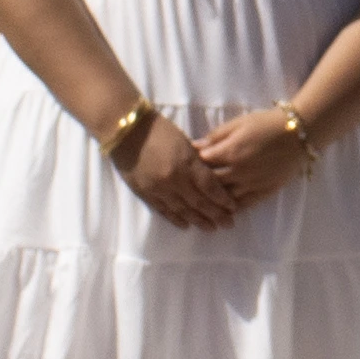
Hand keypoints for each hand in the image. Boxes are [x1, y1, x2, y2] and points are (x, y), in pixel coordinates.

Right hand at [108, 110, 245, 228]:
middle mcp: (175, 180)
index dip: (223, 199)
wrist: (126, 130)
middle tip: (228, 224)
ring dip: (199, 221)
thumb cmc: (158, 130)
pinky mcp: (145, 193)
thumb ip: (196, 160)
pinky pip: (164, 210)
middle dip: (216, 215)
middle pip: (200, 202)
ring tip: (211, 228)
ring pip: (183, 210)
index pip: (210, 187)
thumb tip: (211, 175)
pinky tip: (186, 225)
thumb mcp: (184, 142)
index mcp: (187, 163)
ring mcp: (159, 189)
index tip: (233, 207)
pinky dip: (176, 219)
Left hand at [190, 110, 311, 213]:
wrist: (298, 134)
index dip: (190, 165)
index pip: (201, 164)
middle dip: (197, 185)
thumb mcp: (238, 124)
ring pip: (224, 198)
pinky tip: (222, 209)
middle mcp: (237, 172)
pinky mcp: (264, 193)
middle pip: (209, 184)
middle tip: (188, 187)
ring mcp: (251, 185)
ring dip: (212, 201)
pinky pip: (243, 205)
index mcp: (229, 152)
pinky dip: (230, 208)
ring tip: (201, 202)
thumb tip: (194, 146)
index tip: (184, 166)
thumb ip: (216, 136)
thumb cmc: (266, 124)